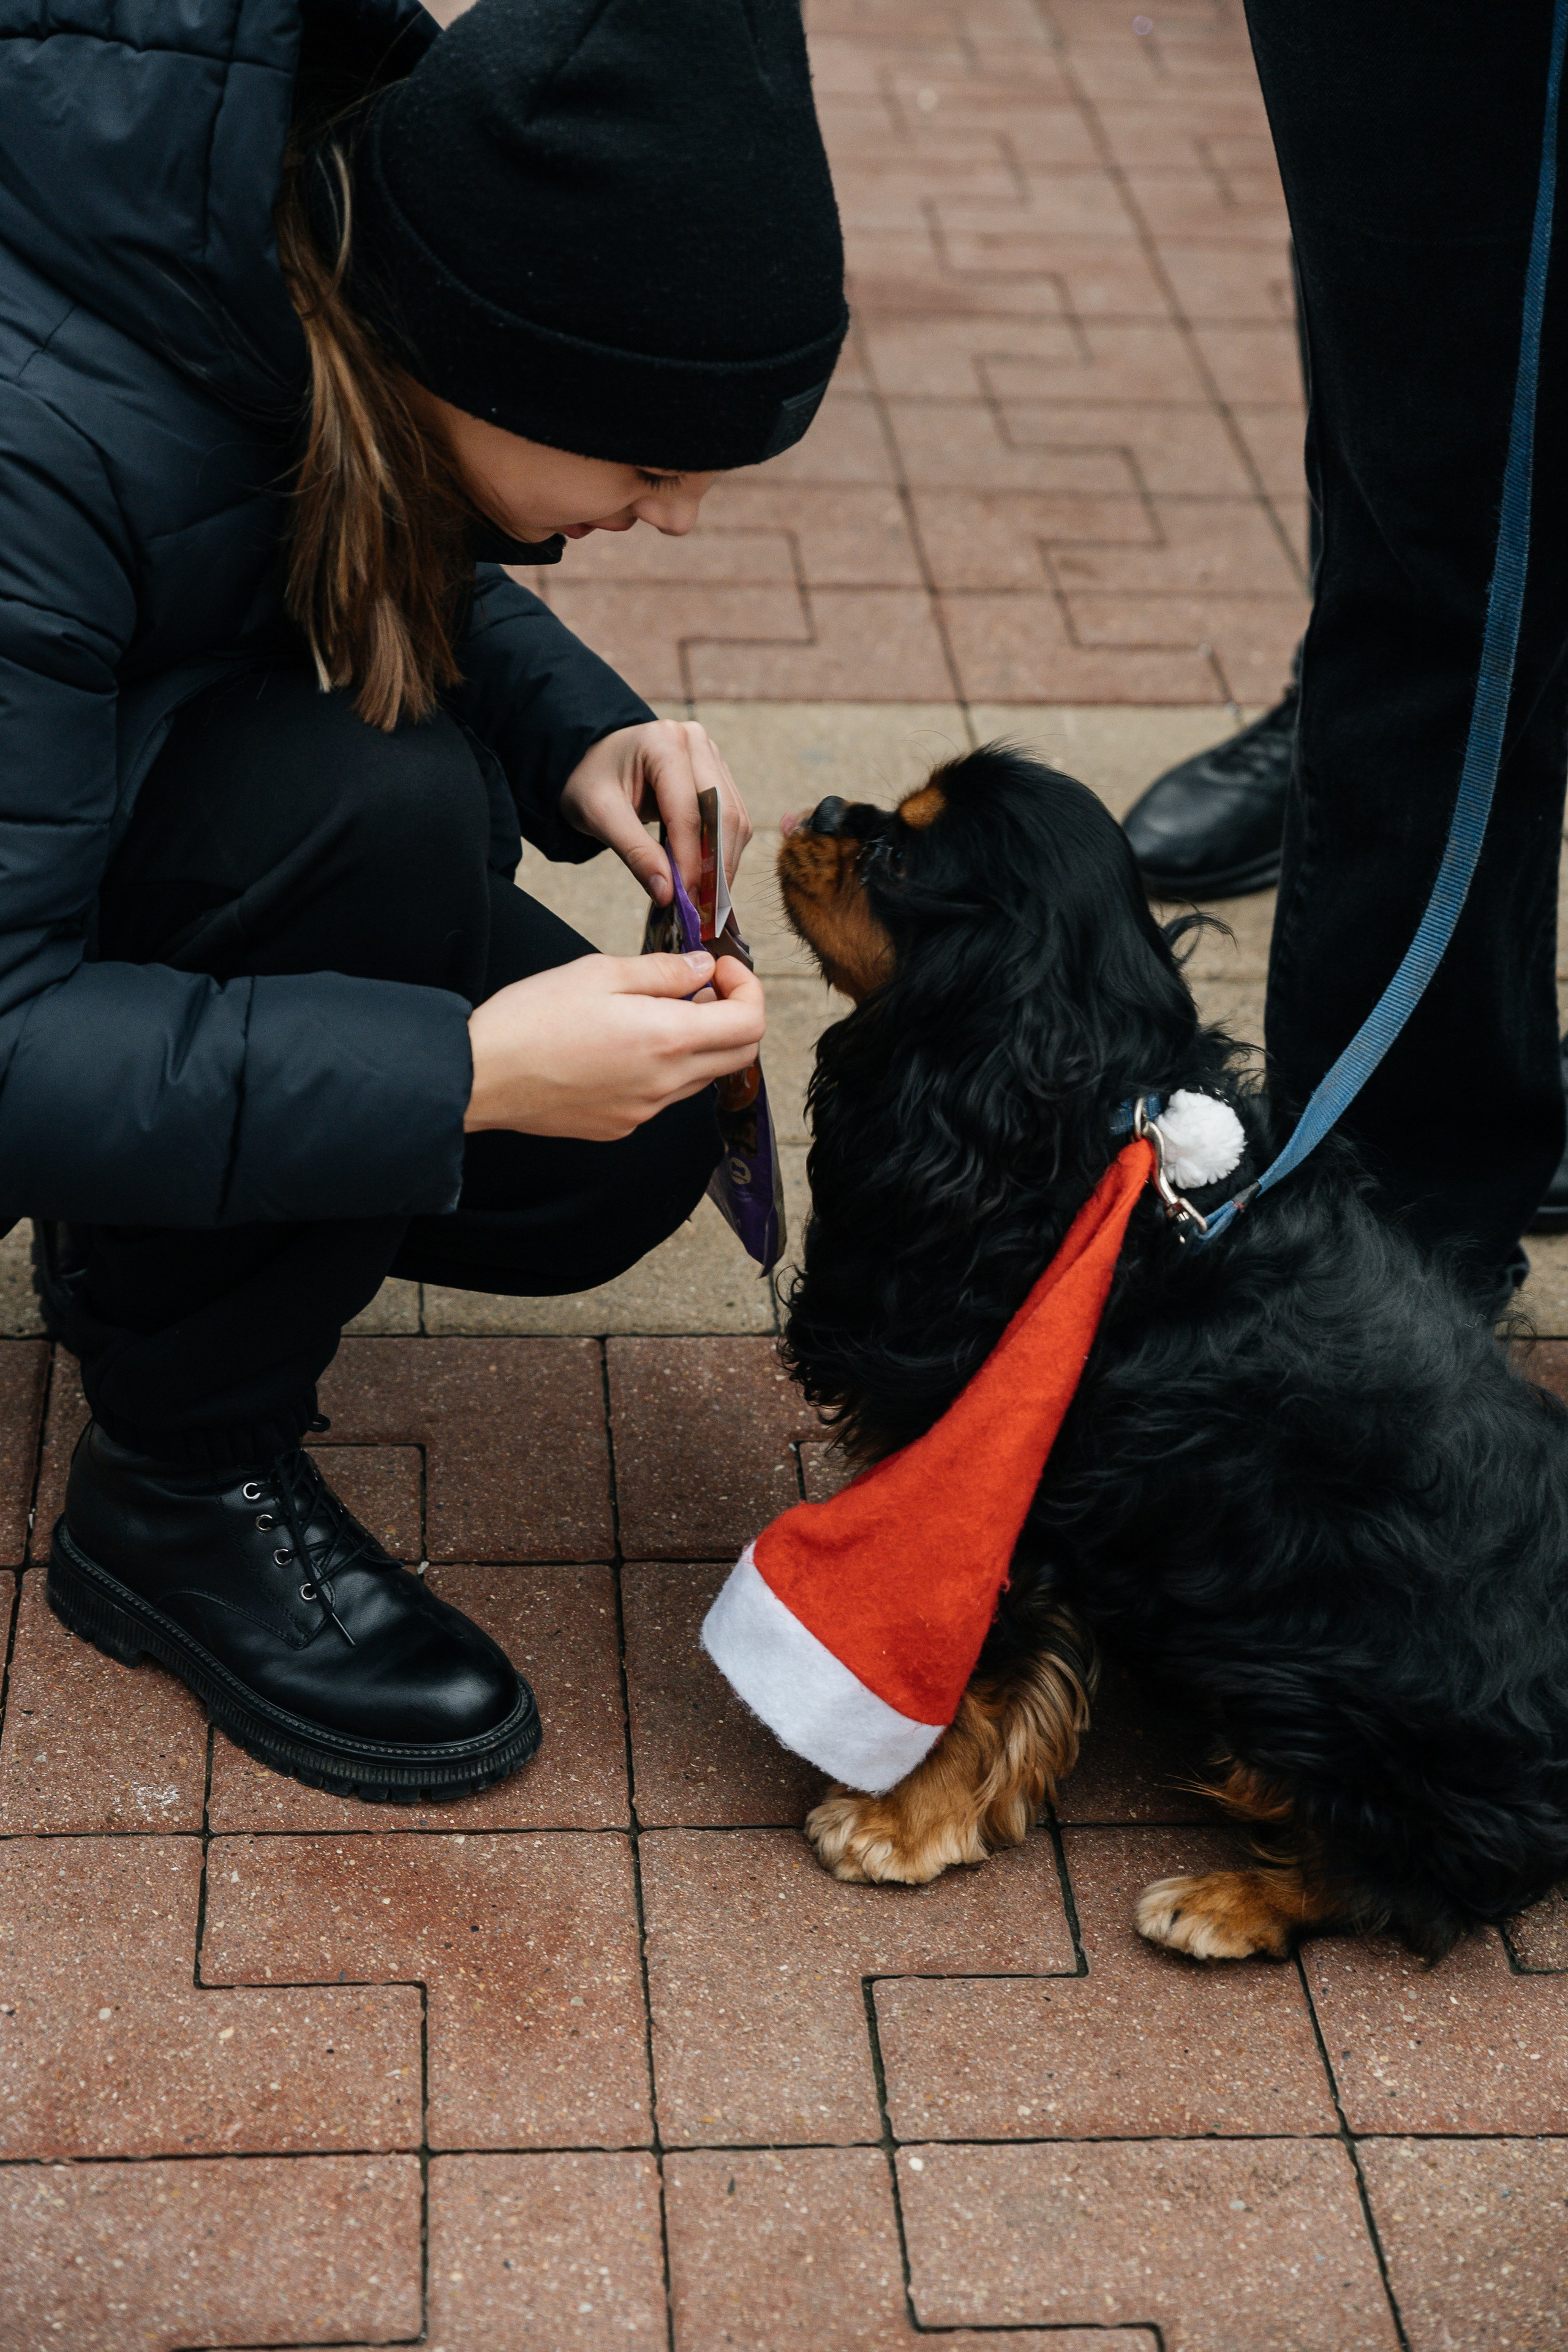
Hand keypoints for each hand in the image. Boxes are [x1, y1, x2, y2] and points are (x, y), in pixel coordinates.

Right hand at [464, 950, 764, 1139]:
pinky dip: (663, 1066)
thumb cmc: (532, 1018)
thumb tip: (702, 969)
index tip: (717, 970)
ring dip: (697, 1041)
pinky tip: (622, 1044)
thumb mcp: (600, 972)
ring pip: (702, 1076)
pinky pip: (663, 1096)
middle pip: (740, 1055)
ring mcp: (645, 1111)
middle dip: (733, 1014)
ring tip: (653, 1011)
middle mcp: (665, 1084)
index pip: (751, 1023)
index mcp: (667, 1039)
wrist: (481, 1076)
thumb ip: (663, 971)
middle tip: (697, 988)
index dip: (747, 988)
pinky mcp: (621, 1125)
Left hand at [557, 719, 752, 905]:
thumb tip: (668, 894)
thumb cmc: (589, 781)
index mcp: (663, 743)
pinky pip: (732, 818)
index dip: (690, 860)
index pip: (688, 811)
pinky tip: (710, 877)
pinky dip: (724, 851)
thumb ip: (635, 852)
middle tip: (708, 908)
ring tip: (710, 899)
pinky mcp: (717, 774)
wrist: (590, 760)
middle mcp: (696, 743)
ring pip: (735, 818)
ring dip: (725, 861)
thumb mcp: (599, 815)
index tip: (687, 900)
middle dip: (717, 865)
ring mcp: (711, 757)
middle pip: (724, 813)